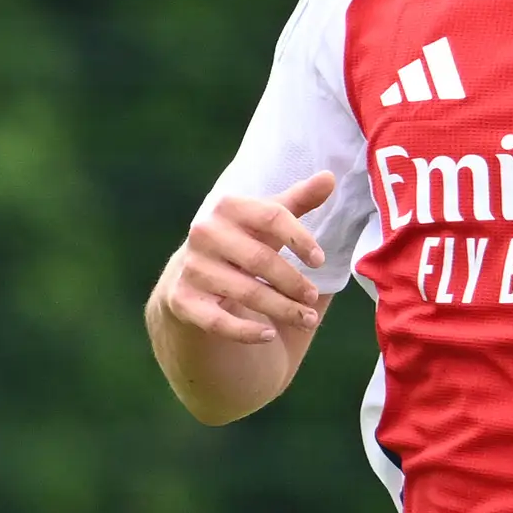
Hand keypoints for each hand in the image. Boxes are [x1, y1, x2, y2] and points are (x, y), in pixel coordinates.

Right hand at [153, 172, 335, 346]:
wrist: (190, 279)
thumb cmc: (241, 244)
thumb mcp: (267, 222)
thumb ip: (297, 201)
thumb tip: (330, 177)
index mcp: (227, 206)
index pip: (271, 216)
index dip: (300, 238)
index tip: (320, 261)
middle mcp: (204, 233)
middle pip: (261, 259)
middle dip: (293, 283)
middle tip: (312, 298)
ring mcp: (192, 267)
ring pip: (246, 292)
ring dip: (282, 309)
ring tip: (307, 319)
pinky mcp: (182, 300)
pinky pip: (218, 321)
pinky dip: (245, 330)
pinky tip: (267, 335)